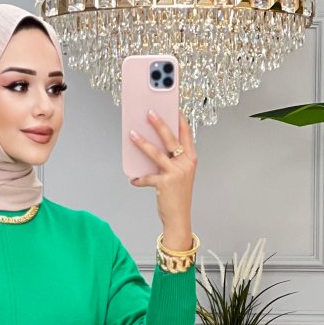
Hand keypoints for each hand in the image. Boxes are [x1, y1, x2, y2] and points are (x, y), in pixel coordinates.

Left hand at [128, 108, 196, 245]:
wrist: (178, 217)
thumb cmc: (177, 195)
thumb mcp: (179, 174)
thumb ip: (170, 159)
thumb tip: (153, 145)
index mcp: (191, 158)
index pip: (186, 133)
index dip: (179, 118)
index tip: (172, 106)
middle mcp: (185, 163)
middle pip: (171, 138)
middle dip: (159, 123)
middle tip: (149, 112)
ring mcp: (176, 172)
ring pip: (156, 153)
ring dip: (142, 143)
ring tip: (132, 134)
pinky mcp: (165, 183)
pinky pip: (148, 177)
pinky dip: (139, 178)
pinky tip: (133, 179)